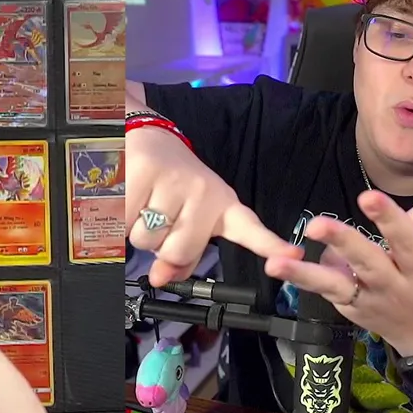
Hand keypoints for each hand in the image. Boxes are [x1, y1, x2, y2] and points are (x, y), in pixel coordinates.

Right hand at [126, 125, 299, 285]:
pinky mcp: (145, 174)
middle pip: (180, 250)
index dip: (270, 244)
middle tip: (158, 222)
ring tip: (143, 205)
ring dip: (137, 231)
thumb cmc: (166, 183)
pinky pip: (125, 221)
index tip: (293, 254)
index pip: (249, 228)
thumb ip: (177, 255)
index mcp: (221, 204)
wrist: (141, 133)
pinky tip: (126, 197)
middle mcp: (204, 192)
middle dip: (160, 248)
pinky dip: (119, 217)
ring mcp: (176, 182)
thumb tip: (161, 279)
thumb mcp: (183, 218)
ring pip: (148, 240)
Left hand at [263, 191, 412, 355]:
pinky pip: (328, 291)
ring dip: (303, 274)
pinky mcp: (349, 310)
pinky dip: (307, 278)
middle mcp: (394, 287)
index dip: (389, 218)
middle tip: (315, 224)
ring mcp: (368, 302)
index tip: (368, 197)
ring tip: (274, 263)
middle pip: (365, 262)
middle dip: (341, 241)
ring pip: (334, 285)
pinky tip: (285, 265)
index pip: (407, 241)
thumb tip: (400, 212)